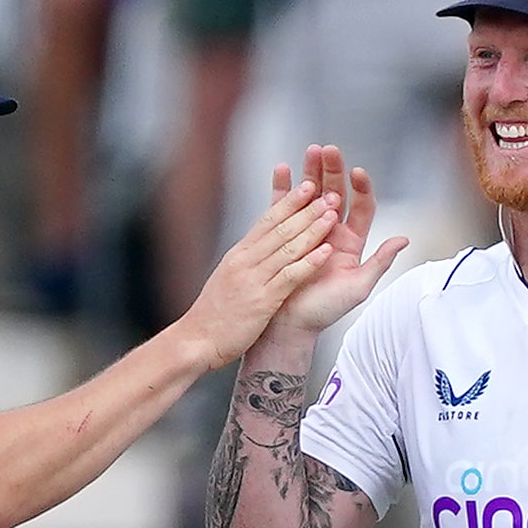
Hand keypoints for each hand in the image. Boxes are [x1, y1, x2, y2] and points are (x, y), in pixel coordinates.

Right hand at [177, 182, 338, 362]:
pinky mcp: (262, 300)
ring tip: (332, 214)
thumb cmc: (213, 315)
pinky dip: (309, 262)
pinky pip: (289, 276)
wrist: (196, 340)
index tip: (307, 187)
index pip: (267, 220)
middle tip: (328, 192)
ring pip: (287, 247)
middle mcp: (245, 261)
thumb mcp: (227, 278)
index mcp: (239, 255)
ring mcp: (253, 279)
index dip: (289, 201)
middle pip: (280, 228)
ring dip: (313, 229)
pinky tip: (326, 251)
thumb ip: (246, 261)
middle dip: (306, 209)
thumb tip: (261, 246)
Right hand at [269, 145, 411, 333]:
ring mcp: (307, 231)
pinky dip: (282, 187)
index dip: (361, 188)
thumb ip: (380, 262)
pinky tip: (283, 168)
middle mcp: (330, 233)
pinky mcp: (285, 234)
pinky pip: (283, 206)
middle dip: (333, 171)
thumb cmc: (325, 310)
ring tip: (310, 151)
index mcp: (351, 243)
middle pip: (336, 193)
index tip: (357, 172)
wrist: (291, 324)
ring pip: (311, 194)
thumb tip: (403, 239)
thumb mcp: (359, 287)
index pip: (362, 207)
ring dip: (311, 172)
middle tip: (329, 150)